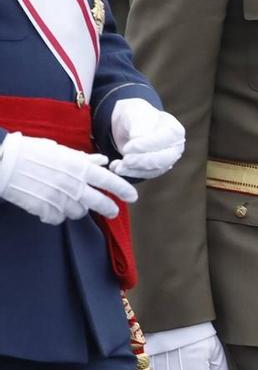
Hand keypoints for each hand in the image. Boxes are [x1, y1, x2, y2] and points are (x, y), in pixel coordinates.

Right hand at [0, 132, 138, 223]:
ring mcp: (58, 199)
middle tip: (112, 211)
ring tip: (69, 202)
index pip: (109, 181)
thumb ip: (83, 159)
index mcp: (79, 168)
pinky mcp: (43, 210)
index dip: (123, 190)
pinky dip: (56, 215)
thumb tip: (103, 161)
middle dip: (109, 209)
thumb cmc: (31, 152)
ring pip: (78, 212)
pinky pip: (57, 218)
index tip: (132, 197)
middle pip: (99, 203)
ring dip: (77, 209)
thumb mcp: (60, 151)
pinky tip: (50, 207)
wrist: (5, 162)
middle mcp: (73, 185)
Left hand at [110, 99, 186, 178]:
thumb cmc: (135, 116)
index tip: (127, 147)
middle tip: (124, 161)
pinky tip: (117, 168)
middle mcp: (175, 147)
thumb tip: (138, 136)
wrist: (129, 124)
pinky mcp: (157, 169)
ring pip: (155, 169)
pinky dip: (131, 173)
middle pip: (164, 158)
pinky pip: (146, 175)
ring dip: (134, 169)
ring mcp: (168, 160)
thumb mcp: (134, 113)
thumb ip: (138, 123)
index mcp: (175, 130)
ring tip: (116, 166)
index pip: (165, 140)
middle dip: (142, 161)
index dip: (146, 145)